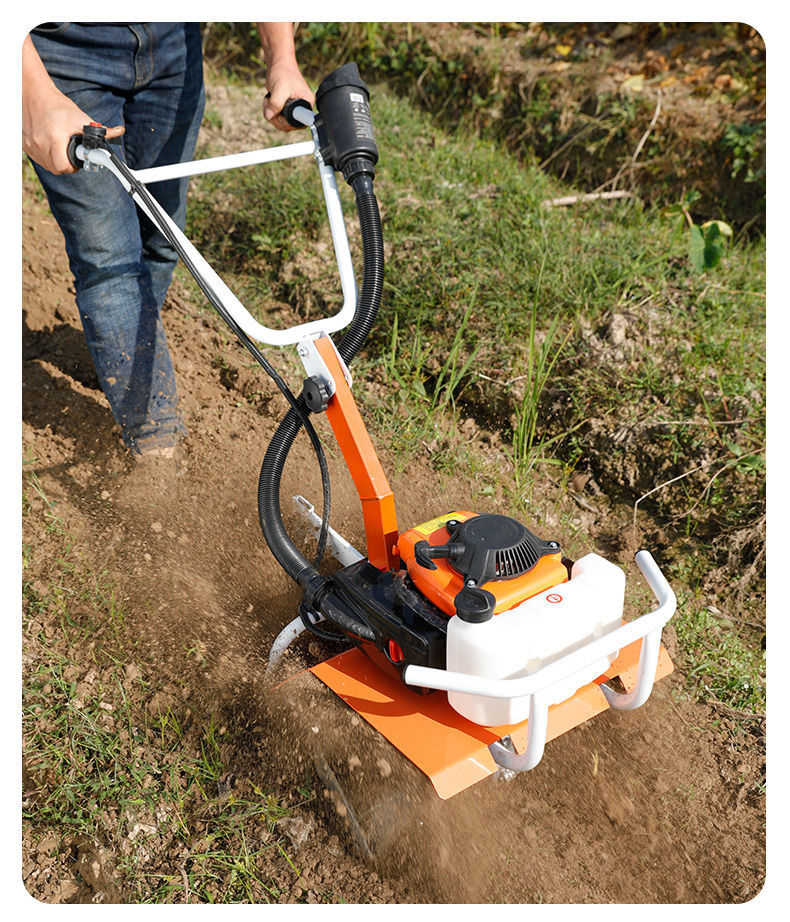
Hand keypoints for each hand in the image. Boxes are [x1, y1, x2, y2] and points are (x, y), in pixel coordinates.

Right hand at [22, 35, 123, 174]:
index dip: (73, 167)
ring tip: (61, 147)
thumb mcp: (80, 117)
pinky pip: (38, 159)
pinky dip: (46, 156)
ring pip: (47, 165)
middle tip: (72, 153)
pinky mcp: (24, 144)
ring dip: (56, 161)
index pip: (64, 167)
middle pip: (57, 169)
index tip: (78, 160)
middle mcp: (39, 143)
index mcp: (54, 139)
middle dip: (67, 164)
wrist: (33, 93)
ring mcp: (30, 145)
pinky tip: (50, 144)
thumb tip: (120, 131)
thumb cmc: (57, 105)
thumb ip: (101, 130)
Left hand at [263, 60, 314, 131]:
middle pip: (289, 126)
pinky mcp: (284, 109)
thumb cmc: (283, 72)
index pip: (301, 124)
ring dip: (271, 115)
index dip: (289, 122)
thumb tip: (269, 116)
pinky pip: (276, 119)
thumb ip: (276, 103)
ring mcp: (292, 110)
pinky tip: (268, 101)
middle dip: (276, 118)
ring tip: (268, 101)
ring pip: (281, 124)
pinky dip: (269, 113)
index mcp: (306, 104)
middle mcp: (301, 109)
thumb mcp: (280, 87)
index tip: (281, 113)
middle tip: (270, 105)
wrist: (278, 65)